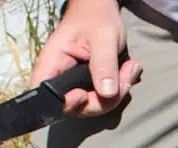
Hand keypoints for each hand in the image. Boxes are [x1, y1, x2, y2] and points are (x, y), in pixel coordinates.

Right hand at [29, 0, 141, 116]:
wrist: (101, 10)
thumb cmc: (96, 18)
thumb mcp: (103, 37)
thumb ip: (103, 63)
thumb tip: (106, 93)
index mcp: (53, 65)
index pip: (46, 97)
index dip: (65, 105)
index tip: (85, 95)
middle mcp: (61, 79)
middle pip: (77, 108)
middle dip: (105, 100)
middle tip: (126, 75)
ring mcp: (76, 85)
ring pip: (95, 106)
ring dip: (118, 93)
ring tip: (131, 68)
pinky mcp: (91, 86)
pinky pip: (105, 99)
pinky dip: (120, 89)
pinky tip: (130, 70)